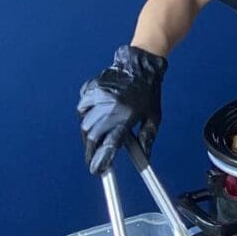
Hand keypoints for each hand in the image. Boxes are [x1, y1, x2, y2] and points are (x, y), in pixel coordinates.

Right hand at [77, 45, 166, 174]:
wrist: (141, 65)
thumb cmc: (150, 93)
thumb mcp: (153, 117)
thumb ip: (147, 139)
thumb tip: (145, 160)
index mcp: (126, 115)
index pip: (109, 144)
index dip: (101, 159)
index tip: (97, 170)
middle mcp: (110, 107)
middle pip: (91, 136)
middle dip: (91, 150)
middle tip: (93, 158)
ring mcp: (98, 96)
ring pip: (84, 123)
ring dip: (88, 133)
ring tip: (96, 136)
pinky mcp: (91, 88)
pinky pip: (83, 107)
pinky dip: (86, 114)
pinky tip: (96, 114)